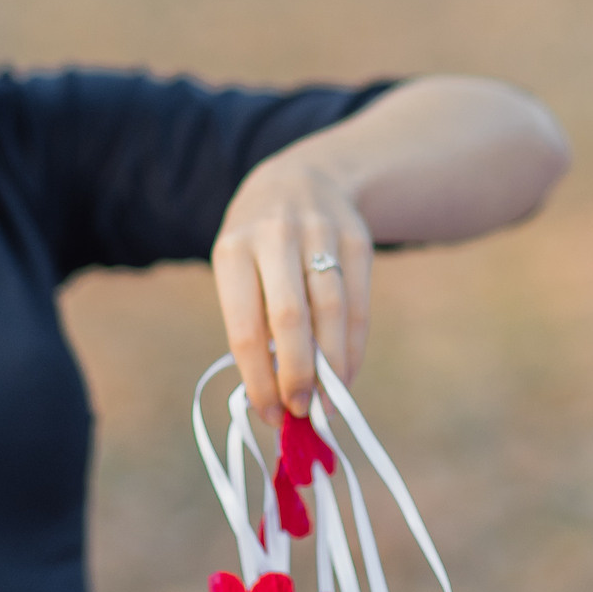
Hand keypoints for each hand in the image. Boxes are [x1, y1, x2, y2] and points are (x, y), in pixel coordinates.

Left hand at [211, 152, 372, 429]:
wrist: (302, 176)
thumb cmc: (258, 244)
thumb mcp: (238, 267)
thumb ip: (251, 322)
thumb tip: (273, 396)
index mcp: (233, 249)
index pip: (244, 327)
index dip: (258, 379)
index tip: (268, 414)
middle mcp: (275, 237)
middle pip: (290, 320)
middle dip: (297, 375)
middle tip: (301, 413)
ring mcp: (320, 234)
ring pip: (332, 313)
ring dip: (332, 368)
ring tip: (328, 404)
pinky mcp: (357, 239)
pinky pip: (359, 304)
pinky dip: (354, 347)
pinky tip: (346, 375)